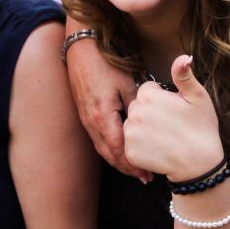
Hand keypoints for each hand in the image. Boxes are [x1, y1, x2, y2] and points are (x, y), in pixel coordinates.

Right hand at [65, 32, 148, 180]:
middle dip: (127, 168)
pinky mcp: (85, 114)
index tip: (148, 175)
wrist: (81, 49)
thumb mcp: (127, 84)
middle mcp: (91, 123)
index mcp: (103, 117)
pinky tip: (121, 151)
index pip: (119, 150)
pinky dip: (110, 150)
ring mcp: (86, 120)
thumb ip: (137, 107)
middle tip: (145, 178)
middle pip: (110, 155)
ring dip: (118, 161)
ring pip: (102, 149)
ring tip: (135, 170)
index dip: (134, 165)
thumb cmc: (105, 63)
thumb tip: (148, 123)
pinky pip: (98, 139)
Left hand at [123, 55, 224, 179]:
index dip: (161, 99)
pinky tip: (158, 148)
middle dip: (150, 113)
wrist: (200, 164)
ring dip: (143, 129)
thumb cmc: (201, 128)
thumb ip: (184, 76)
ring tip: (164, 136)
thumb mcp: (198, 97)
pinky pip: (131, 145)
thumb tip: (183, 56)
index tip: (174, 110)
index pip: (147, 90)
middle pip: (137, 107)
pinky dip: (141, 147)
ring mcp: (131, 134)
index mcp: (148, 95)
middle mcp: (134, 113)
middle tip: (170, 124)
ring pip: (132, 125)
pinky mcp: (130, 153)